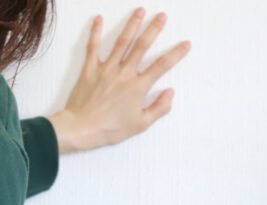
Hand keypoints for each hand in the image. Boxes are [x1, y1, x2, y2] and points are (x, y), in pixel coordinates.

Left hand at [47, 8, 191, 153]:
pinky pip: (92, 48)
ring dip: (132, 24)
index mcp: (138, 87)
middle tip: (162, 16)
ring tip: (140, 10)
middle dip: (154, 29)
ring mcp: (106, 69)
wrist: (80, 129)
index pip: (162, 65)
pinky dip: (95, 32)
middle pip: (142, 46)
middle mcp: (124, 73)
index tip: (186, 43)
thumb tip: (170, 92)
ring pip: (121, 42)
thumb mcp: (140, 124)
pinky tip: (98, 19)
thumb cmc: (109, 129)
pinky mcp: (90, 70)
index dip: (176, 53)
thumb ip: (158, 108)